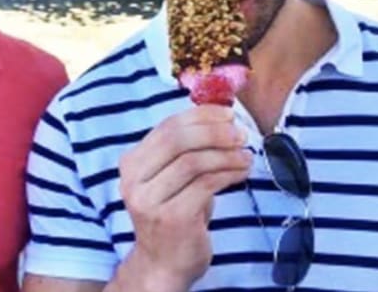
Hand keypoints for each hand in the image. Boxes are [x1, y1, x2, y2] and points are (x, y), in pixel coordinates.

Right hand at [116, 105, 251, 290]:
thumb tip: (220, 115)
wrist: (163, 264)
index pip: (167, 127)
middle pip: (178, 140)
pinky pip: (206, 184)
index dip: (201, 116)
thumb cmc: (173, 214)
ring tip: (245, 155)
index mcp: (132, 163)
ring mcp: (150, 199)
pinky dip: (229, 173)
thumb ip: (185, 150)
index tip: (227, 114)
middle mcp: (134, 179)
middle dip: (215, 132)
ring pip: (194, 161)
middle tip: (240, 134)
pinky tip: (242, 172)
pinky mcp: (171, 217)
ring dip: (226, 154)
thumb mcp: (171, 178)